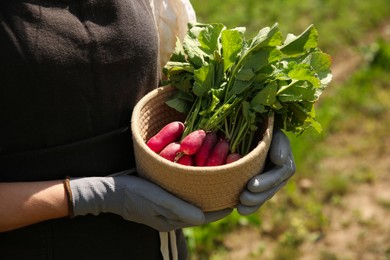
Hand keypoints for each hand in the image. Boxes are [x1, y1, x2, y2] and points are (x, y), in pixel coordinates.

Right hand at [69, 174, 230, 230]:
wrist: (110, 192)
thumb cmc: (135, 194)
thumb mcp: (158, 200)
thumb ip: (180, 210)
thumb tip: (203, 219)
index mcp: (172, 221)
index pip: (204, 218)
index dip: (220, 210)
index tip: (235, 199)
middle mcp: (171, 220)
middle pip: (200, 213)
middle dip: (215, 204)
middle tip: (229, 190)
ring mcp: (164, 213)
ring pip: (191, 208)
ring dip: (204, 199)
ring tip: (217, 187)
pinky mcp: (158, 205)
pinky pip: (181, 202)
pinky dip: (192, 195)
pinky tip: (195, 186)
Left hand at [237, 129, 295, 214]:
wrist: (250, 129)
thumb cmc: (260, 127)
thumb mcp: (271, 131)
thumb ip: (278, 143)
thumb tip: (279, 160)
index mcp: (285, 157)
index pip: (281, 171)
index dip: (267, 180)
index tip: (251, 185)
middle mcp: (281, 171)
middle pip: (273, 186)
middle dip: (259, 194)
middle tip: (243, 197)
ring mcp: (272, 179)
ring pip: (266, 194)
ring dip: (254, 202)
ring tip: (240, 207)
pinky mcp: (262, 185)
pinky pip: (259, 198)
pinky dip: (251, 206)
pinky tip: (240, 210)